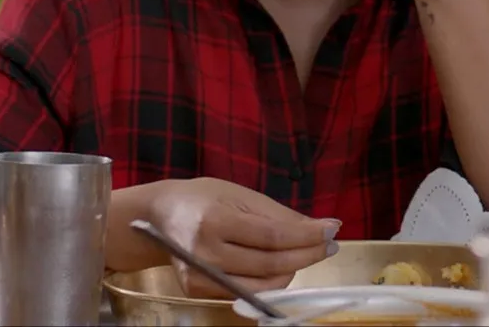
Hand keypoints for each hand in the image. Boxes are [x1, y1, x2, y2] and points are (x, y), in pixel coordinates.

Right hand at [146, 177, 339, 296]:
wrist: (156, 218)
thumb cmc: (202, 199)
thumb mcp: (239, 195)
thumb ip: (279, 215)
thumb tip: (320, 228)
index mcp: (214, 221)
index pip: (272, 237)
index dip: (307, 237)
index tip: (332, 229)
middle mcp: (204, 253)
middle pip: (270, 264)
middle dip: (307, 254)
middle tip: (329, 243)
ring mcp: (199, 276)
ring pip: (262, 285)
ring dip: (293, 270)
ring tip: (308, 252)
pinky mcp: (196, 290)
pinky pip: (245, 292)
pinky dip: (270, 281)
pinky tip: (283, 265)